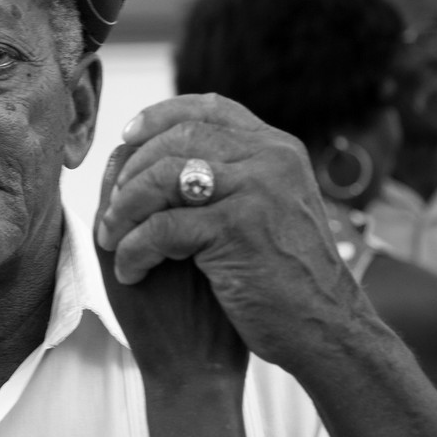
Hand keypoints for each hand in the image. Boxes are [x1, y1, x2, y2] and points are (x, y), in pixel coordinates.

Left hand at [95, 94, 365, 370]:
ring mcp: (256, 190)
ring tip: (110, 239)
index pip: (209, 108)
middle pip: (178, 138)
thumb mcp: (269, 208)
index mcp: (278, 149)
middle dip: (132, 170)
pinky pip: (161, 228)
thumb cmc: (287, 277)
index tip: (126, 137)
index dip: (160, 117)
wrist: (326, 328)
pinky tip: (130, 271)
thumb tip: (159, 152)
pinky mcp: (237, 228)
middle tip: (110, 208)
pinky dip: (135, 250)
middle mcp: (271, 159)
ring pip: (162, 178)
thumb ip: (233, 175)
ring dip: (123, 210)